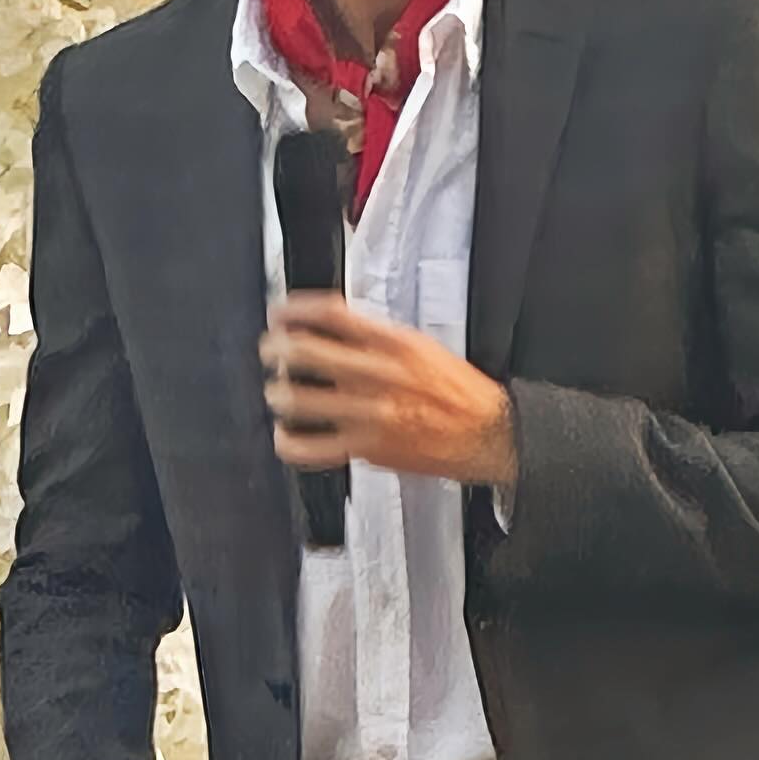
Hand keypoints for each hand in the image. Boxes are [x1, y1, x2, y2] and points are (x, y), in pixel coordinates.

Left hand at [259, 291, 517, 487]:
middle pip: (303, 351)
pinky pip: (307, 448)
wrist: (487, 433)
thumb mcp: (422, 347)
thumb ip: (378, 338)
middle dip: (276, 348)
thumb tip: (336, 329)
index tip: (280, 313)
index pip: (331, 314)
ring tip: (278, 391)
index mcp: (394, 344)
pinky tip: (287, 434)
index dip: (295, 310)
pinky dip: (287, 441)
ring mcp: (367, 414)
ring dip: (278, 392)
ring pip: (296, 399)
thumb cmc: (459, 392)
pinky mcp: (365, 449)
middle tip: (271, 350)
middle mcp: (377, 375)